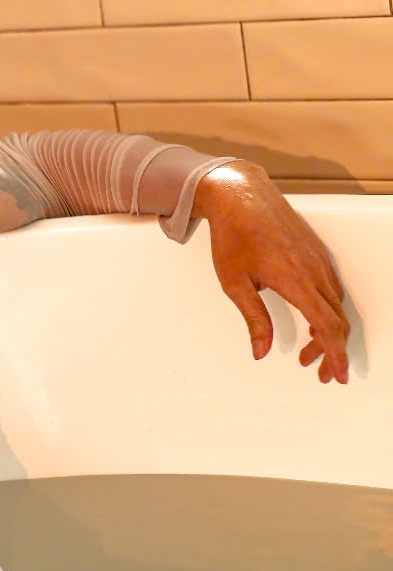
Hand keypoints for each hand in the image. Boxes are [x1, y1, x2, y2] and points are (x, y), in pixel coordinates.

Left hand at [193, 161, 349, 383]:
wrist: (240, 195)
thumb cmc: (233, 236)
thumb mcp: (234, 282)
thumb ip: (253, 318)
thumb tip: (261, 351)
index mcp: (296, 280)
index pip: (327, 325)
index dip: (335, 354)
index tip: (337, 375)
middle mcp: (315, 270)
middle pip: (336, 319)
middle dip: (333, 350)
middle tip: (322, 372)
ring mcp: (318, 259)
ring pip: (335, 304)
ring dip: (328, 331)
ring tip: (310, 351)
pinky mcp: (316, 252)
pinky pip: (331, 288)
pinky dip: (327, 310)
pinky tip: (312, 318)